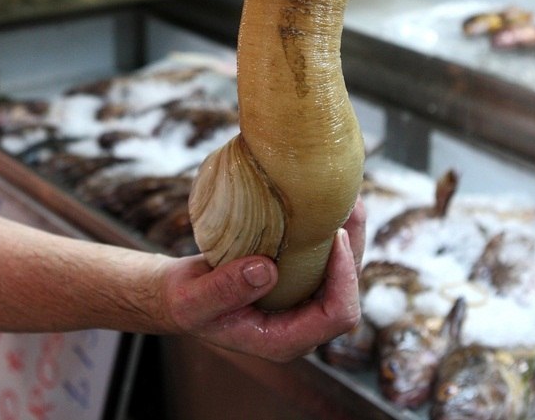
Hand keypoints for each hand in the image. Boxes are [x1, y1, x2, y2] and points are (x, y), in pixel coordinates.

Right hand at [161, 196, 365, 362]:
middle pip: (348, 292)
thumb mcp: (193, 299)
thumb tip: (268, 269)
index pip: (336, 316)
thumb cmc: (184, 302)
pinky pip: (324, 260)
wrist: (180, 295)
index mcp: (283, 340)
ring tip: (348, 195)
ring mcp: (300, 304)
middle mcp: (300, 324)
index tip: (334, 236)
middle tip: (352, 203)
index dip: (344, 278)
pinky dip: (330, 232)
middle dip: (355, 248)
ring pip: (341, 274)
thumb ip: (224, 291)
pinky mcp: (296, 282)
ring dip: (349, 236)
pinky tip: (326, 203)